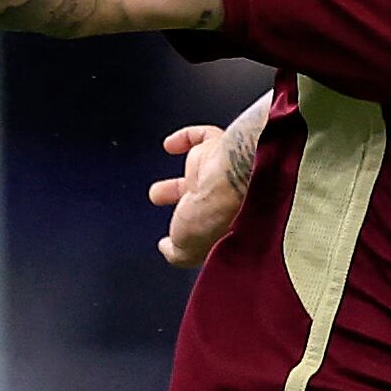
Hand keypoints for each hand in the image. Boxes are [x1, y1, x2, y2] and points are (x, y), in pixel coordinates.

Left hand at [150, 121, 259, 266]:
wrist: (230, 183)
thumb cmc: (218, 218)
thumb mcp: (188, 250)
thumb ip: (176, 253)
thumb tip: (168, 249)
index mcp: (223, 227)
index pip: (209, 231)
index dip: (196, 234)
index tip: (183, 239)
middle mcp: (227, 199)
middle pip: (204, 203)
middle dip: (189, 208)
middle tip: (177, 211)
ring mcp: (223, 172)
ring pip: (200, 176)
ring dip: (180, 181)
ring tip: (160, 190)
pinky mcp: (219, 145)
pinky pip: (200, 137)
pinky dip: (185, 139)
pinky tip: (170, 145)